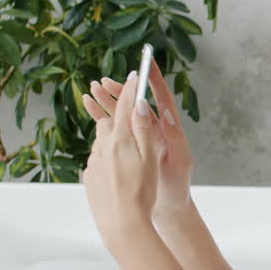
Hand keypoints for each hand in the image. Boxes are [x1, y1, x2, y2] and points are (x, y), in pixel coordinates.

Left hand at [81, 71, 164, 252]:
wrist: (122, 224)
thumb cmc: (141, 193)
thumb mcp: (148, 159)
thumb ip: (143, 130)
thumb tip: (139, 102)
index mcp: (120, 139)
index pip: (127, 106)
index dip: (133, 88)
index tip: (137, 73)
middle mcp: (102, 146)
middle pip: (111, 120)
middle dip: (120, 111)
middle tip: (130, 106)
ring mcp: (93, 161)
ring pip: (103, 140)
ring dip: (114, 135)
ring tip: (127, 146)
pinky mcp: (89, 175)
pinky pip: (99, 158)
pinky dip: (108, 156)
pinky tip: (119, 169)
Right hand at [92, 58, 193, 213]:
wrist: (168, 208)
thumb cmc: (177, 186)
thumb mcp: (180, 160)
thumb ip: (174, 137)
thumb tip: (166, 112)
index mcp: (168, 130)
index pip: (161, 99)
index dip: (154, 79)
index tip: (147, 61)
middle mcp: (154, 130)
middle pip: (136, 103)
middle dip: (121, 90)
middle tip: (104, 82)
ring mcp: (140, 139)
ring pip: (122, 113)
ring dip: (108, 100)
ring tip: (94, 88)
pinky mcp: (129, 149)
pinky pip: (113, 128)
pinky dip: (101, 117)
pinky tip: (89, 106)